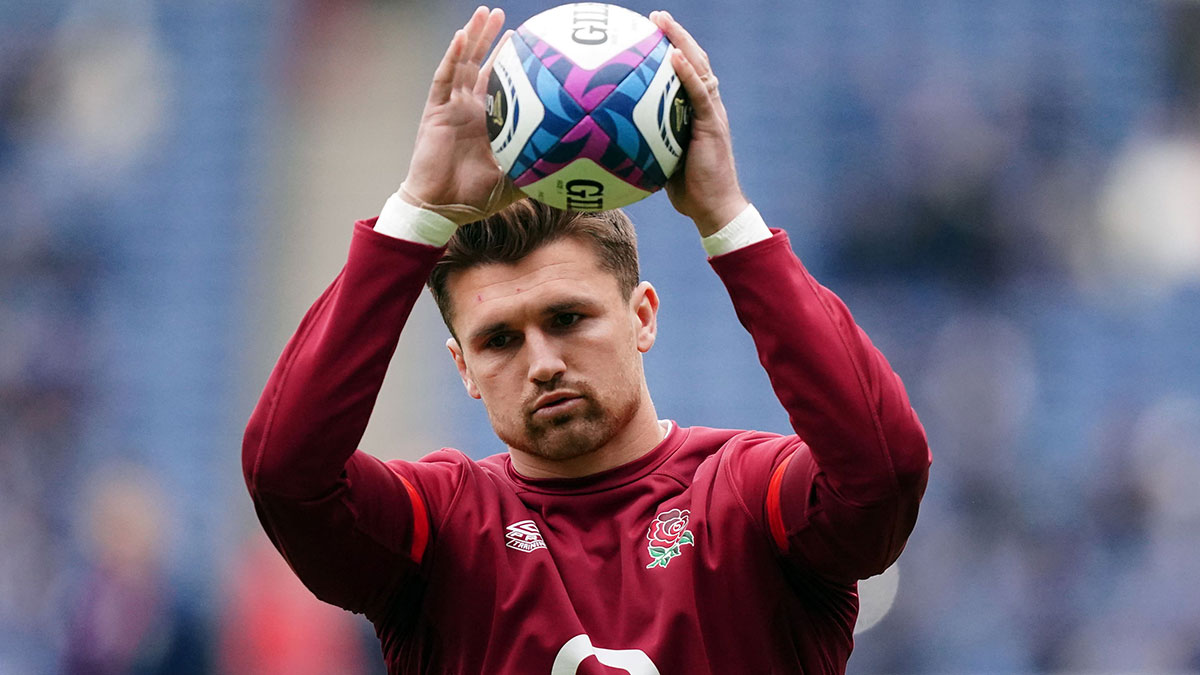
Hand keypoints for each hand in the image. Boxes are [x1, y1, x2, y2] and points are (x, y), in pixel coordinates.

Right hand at [401, 6, 521, 224]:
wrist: (442, 208)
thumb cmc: (475, 198)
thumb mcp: (515, 182)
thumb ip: (539, 171)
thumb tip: (574, 173)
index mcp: (489, 122)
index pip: (502, 84)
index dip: (512, 63)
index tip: (531, 43)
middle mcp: (470, 109)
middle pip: (482, 64)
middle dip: (492, 39)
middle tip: (507, 17)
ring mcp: (452, 107)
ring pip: (463, 62)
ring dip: (473, 36)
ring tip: (485, 13)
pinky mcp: (435, 110)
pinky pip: (444, 78)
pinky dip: (452, 56)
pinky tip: (461, 36)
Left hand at [649, 11, 748, 236]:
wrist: (714, 208)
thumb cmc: (687, 191)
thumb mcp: (660, 163)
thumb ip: (645, 146)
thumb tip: (611, 143)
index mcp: (696, 113)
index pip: (686, 73)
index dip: (673, 50)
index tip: (652, 34)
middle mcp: (707, 107)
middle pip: (695, 60)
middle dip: (676, 35)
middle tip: (656, 16)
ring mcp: (713, 113)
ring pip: (699, 67)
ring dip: (681, 41)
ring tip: (662, 21)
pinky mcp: (713, 124)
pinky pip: (700, 92)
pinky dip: (687, 71)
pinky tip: (673, 55)